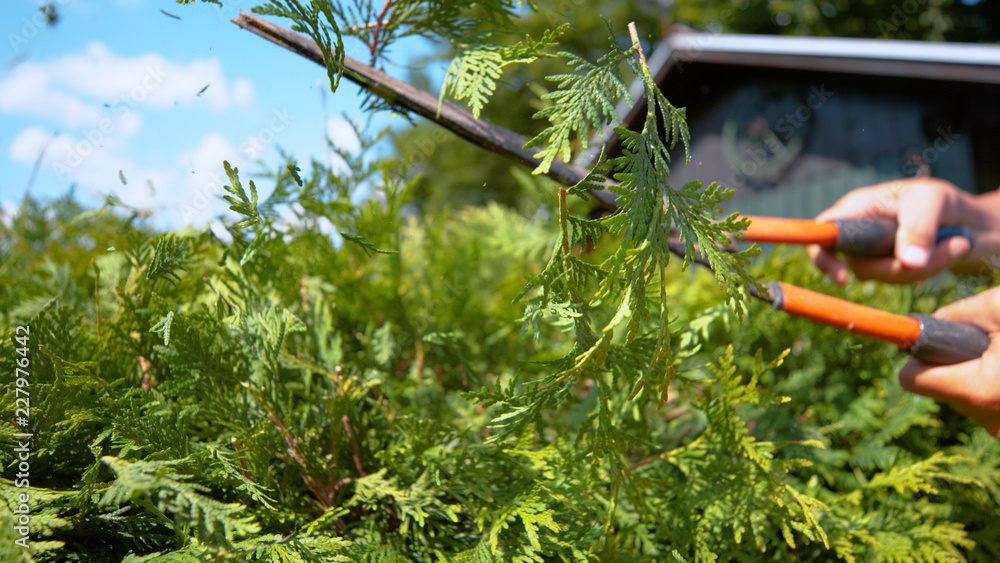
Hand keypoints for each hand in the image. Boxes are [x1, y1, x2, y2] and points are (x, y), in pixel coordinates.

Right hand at [808, 177, 999, 284]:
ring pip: (884, 276)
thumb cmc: (942, 199)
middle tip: (946, 249)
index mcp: (857, 208)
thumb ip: (918, 228)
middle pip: (858, 264)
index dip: (822, 257)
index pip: (823, 233)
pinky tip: (949, 250)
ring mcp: (874, 252)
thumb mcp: (933, 202)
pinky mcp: (891, 266)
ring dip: (924, 267)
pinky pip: (902, 279)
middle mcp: (859, 231)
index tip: (842, 279)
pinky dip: (929, 270)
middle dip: (900, 266)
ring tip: (956, 244)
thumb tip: (907, 262)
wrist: (968, 218)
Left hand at [899, 288, 999, 437]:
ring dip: (976, 376)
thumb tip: (926, 323)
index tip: (927, 341)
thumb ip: (956, 314)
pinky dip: (993, 388)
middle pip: (939, 388)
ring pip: (965, 398)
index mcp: (980, 390)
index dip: (917, 356)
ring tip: (999, 355)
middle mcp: (991, 421)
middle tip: (985, 344)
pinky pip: (989, 407)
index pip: (911, 379)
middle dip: (954, 364)